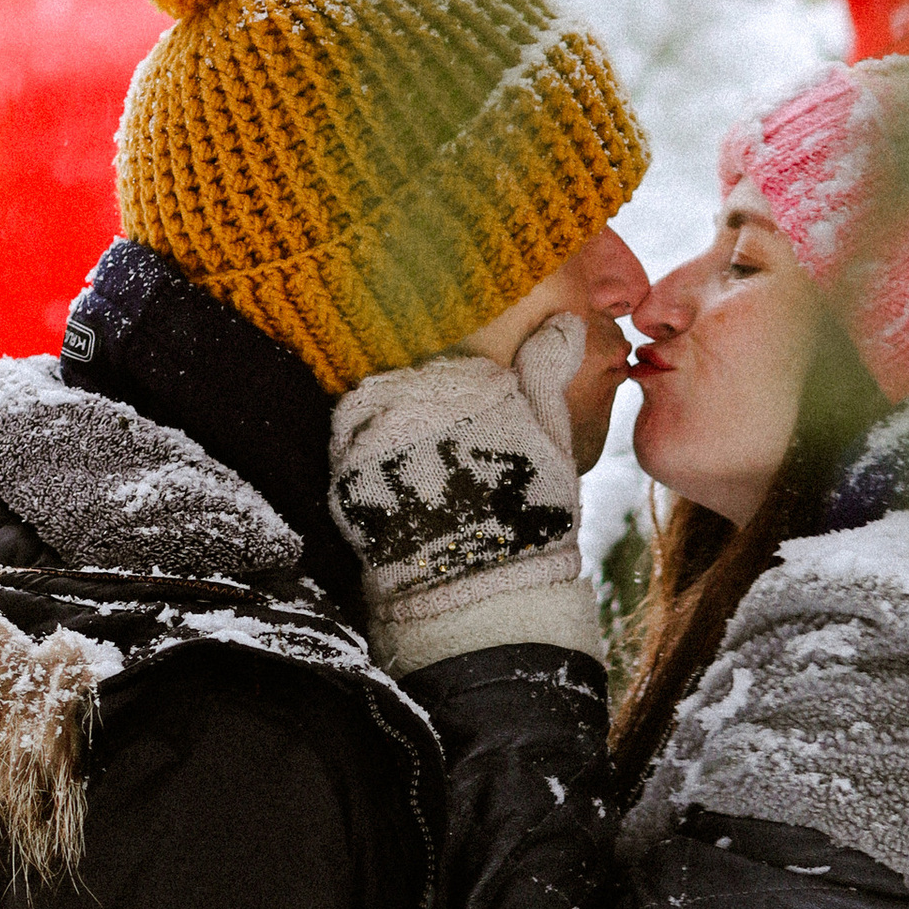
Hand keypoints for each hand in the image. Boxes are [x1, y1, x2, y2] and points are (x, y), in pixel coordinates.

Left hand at [329, 317, 603, 676]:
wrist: (479, 589)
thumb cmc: (528, 516)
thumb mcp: (553, 441)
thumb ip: (546, 375)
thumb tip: (562, 320)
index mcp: (474, 381)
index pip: (455, 365)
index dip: (464, 400)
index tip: (477, 438)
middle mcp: (422, 394)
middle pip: (411, 381)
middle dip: (423, 413)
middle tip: (447, 467)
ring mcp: (380, 429)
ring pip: (375, 405)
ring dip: (389, 431)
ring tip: (418, 478)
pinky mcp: (347, 466)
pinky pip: (347, 441)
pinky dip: (363, 458)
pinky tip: (390, 488)